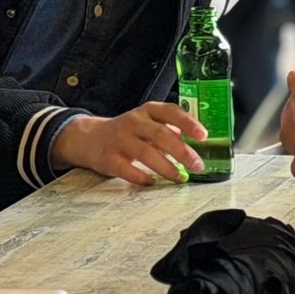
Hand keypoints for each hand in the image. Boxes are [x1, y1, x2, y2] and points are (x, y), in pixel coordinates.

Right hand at [51, 102, 206, 184]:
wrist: (91, 138)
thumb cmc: (127, 132)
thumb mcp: (148, 123)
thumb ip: (170, 130)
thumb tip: (197, 144)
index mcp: (147, 111)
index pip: (170, 112)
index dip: (188, 123)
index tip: (203, 136)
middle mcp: (134, 122)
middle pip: (161, 134)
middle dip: (182, 151)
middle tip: (197, 165)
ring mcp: (120, 139)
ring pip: (146, 153)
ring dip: (166, 167)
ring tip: (180, 177)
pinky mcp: (109, 158)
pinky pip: (127, 169)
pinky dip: (142, 177)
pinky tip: (152, 182)